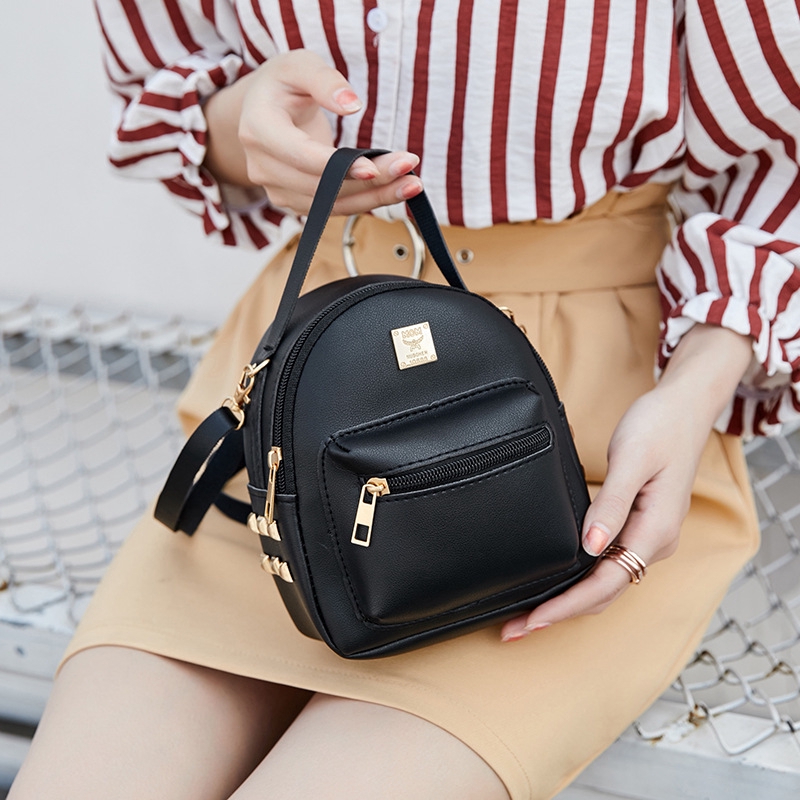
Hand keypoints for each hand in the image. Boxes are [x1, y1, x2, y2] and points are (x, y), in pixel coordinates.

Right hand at [203, 50, 421, 214]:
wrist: (262, 110)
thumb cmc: (282, 84)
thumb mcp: (300, 64)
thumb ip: (325, 80)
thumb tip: (352, 104)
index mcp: (258, 129)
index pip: (300, 156)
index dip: (337, 166)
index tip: (373, 166)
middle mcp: (262, 167)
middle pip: (322, 184)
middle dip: (369, 180)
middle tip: (408, 166)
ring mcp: (277, 190)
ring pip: (332, 204)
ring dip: (375, 196)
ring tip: (412, 184)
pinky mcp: (296, 202)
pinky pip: (335, 209)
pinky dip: (368, 201)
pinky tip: (397, 190)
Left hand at [500, 324, 752, 641]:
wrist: (684, 407)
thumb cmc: (658, 427)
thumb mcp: (631, 462)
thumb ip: (611, 505)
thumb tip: (590, 547)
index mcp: (655, 531)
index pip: (605, 584)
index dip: (566, 606)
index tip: (532, 620)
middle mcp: (655, 542)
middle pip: (603, 593)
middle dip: (560, 613)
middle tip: (515, 628)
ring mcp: (648, 536)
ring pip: (606, 582)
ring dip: (569, 601)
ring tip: (530, 613)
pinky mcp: (639, 525)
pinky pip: (609, 563)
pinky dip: (581, 579)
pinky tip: (558, 581)